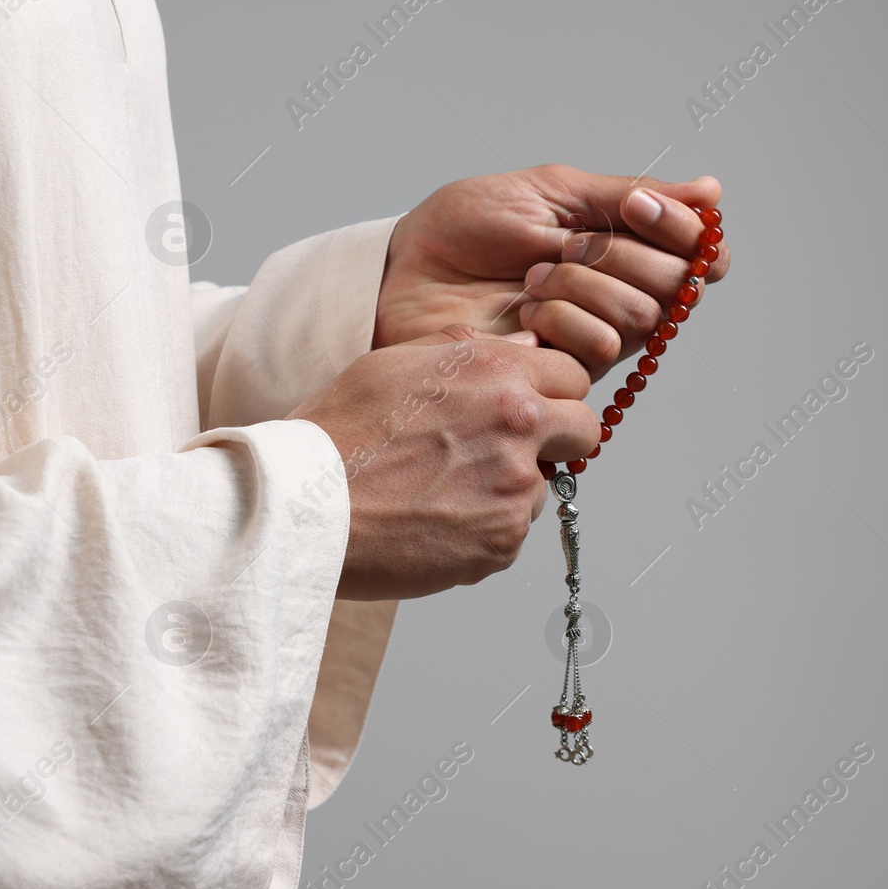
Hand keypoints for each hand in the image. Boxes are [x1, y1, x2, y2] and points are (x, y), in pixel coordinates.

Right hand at [288, 324, 597, 600]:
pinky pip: (511, 534)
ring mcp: (514, 485)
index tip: (528, 409)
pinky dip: (482, 532)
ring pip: (543, 487)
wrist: (303, 507)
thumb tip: (520, 347)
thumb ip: (465, 351)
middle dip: (556, 440)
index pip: (571, 375)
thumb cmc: (335, 436)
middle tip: (506, 453)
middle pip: (583, 429)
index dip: (549, 393)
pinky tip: (432, 521)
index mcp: (493, 370)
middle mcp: (517, 422)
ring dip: (509, 490)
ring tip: (442, 493)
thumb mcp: (391, 363)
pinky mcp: (502, 540)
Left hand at [375, 165, 729, 379]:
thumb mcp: (549, 193)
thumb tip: (710, 191)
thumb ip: (627, 195)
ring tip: (531, 278)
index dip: (686, 232)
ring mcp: (592, 337)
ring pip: (641, 316)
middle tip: (564, 246)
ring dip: (582, 286)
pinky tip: (524, 317)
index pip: (699, 252)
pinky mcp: (563, 374)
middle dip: (619, 255)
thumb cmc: (464, 229)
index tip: (638, 208)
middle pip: (676, 285)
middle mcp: (616, 296)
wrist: (405, 270)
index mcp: (620, 247)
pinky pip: (600, 349)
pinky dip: (562, 321)